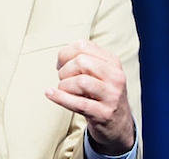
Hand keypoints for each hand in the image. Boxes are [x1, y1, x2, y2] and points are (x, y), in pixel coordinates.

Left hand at [45, 40, 134, 154]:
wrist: (118, 122)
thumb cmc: (101, 93)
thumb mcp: (100, 72)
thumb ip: (84, 60)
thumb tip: (61, 58)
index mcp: (112, 62)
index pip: (83, 46)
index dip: (65, 53)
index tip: (60, 64)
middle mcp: (115, 77)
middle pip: (81, 62)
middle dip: (65, 70)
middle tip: (64, 79)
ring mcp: (111, 96)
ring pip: (80, 82)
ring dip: (64, 85)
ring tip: (64, 90)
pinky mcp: (104, 113)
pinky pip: (78, 103)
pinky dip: (60, 98)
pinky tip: (50, 94)